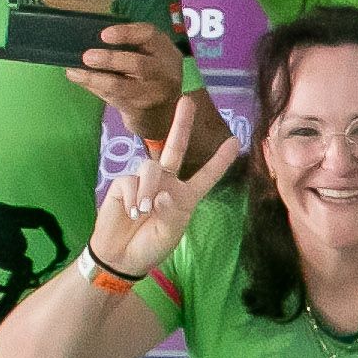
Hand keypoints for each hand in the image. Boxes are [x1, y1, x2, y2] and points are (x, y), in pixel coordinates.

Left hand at [68, 19, 188, 128]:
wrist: (162, 112)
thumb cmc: (147, 74)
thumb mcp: (147, 55)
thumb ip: (126, 44)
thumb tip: (88, 37)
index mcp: (164, 50)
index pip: (149, 35)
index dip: (126, 33)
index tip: (104, 34)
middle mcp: (163, 72)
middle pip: (139, 65)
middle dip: (110, 59)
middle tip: (87, 57)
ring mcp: (152, 94)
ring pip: (121, 86)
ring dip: (95, 78)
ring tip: (75, 71)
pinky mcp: (138, 110)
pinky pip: (112, 98)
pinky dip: (94, 87)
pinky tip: (79, 79)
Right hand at [90, 91, 246, 280]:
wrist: (121, 256)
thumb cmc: (151, 246)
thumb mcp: (170, 233)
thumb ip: (171, 212)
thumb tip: (163, 192)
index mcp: (185, 195)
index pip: (206, 175)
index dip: (220, 160)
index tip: (236, 141)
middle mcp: (166, 182)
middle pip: (175, 147)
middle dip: (181, 124)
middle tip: (187, 100)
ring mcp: (144, 181)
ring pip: (150, 167)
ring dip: (147, 188)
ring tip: (142, 211)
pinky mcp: (123, 183)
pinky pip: (130, 180)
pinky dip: (132, 197)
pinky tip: (130, 212)